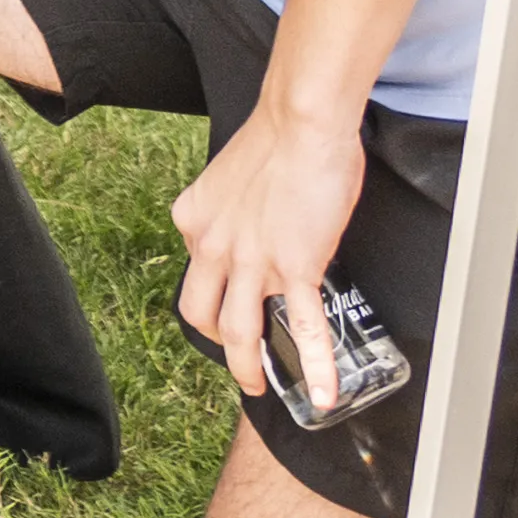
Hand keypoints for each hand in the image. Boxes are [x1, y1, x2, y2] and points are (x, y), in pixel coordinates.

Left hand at [170, 98, 370, 405]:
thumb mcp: (232, 178)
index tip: (230, 295)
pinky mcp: (294, 270)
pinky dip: (317, 367)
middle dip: (214, 341)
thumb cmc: (278, 139)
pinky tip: (324, 394)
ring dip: (246, 368)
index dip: (212, 286)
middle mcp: (212, 246)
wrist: (300, 123)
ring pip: (238, 332)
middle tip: (234, 356)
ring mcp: (251, 262)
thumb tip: (256, 228)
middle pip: (198, 312)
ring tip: (257, 387)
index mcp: (193, 220)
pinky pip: (304, 328)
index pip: (193, 268)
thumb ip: (235, 211)